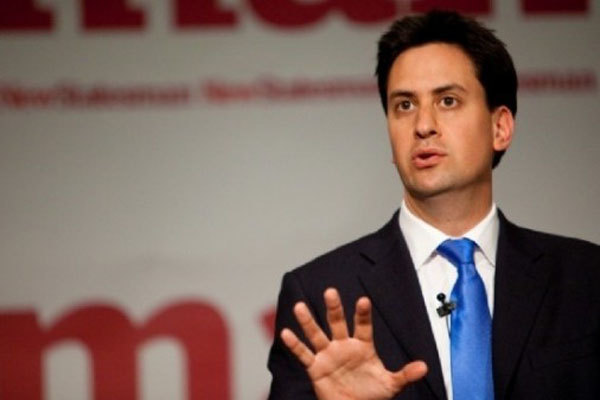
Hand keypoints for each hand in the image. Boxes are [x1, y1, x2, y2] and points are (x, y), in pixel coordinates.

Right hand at [280, 288, 426, 399]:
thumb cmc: (372, 395)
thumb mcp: (390, 385)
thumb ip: (405, 374)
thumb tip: (425, 367)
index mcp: (362, 346)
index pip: (363, 326)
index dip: (362, 314)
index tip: (363, 300)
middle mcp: (343, 346)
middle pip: (337, 323)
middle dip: (334, 308)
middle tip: (330, 292)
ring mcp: (328, 355)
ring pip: (316, 334)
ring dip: (308, 321)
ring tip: (299, 306)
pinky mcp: (315, 368)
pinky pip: (304, 354)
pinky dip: (295, 345)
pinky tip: (285, 332)